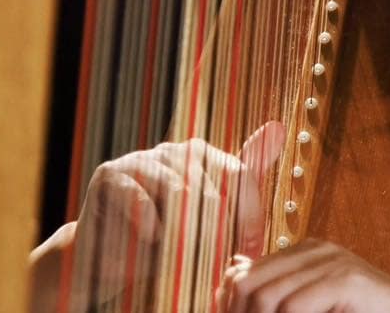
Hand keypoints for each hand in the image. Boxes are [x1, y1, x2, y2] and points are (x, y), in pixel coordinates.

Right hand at [28, 122, 285, 311]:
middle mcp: (173, 150)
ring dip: (183, 235)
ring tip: (181, 255)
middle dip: (216, 235)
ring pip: (178, 196)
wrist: (112, 260)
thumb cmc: (166, 240)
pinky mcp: (110, 175)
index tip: (250, 251)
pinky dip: (150, 228)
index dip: (247, 218)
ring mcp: (140, 159)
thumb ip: (243, 181)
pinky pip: (141, 201)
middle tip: (211, 261)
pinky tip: (150, 241)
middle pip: (211, 191)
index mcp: (201, 154)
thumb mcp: (212, 218)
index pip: (239, 176)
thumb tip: (278, 128)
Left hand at [217, 238, 389, 312]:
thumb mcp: (314, 308)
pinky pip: (294, 307)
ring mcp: (332, 261)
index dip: (228, 308)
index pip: (241, 275)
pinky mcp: (346, 280)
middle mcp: (315, 249)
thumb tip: (229, 278)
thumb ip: (279, 295)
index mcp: (304, 251)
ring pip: (266, 297)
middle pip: (247, 284)